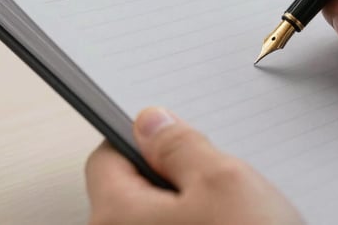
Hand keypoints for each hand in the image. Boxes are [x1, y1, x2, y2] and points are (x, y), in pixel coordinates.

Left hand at [86, 107, 302, 224]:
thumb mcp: (224, 179)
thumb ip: (179, 143)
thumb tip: (151, 123)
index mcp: (116, 217)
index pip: (106, 156)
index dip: (143, 140)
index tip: (172, 138)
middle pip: (131, 193)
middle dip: (172, 181)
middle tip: (216, 187)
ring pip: (156, 222)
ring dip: (188, 213)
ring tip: (230, 221)